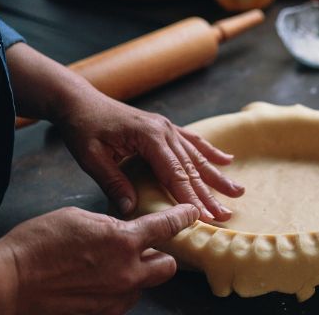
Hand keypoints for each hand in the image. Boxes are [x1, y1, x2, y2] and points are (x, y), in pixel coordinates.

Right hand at [0, 204, 198, 314]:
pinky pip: (122, 301)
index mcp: (123, 240)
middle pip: (167, 266)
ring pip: (144, 285)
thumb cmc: (38, 244)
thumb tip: (122, 229)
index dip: (183, 217)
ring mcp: (116, 297)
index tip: (192, 214)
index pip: (167, 227)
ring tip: (109, 266)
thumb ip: (110, 225)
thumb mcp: (80, 218)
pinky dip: (117, 291)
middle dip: (160, 256)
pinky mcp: (103, 314)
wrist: (9, 282)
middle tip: (144, 248)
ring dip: (136, 274)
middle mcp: (127, 271)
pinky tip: (96, 282)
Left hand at [55, 90, 243, 221]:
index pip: (175, 174)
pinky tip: (226, 160)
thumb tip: (131, 209)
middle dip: (210, 193)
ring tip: (238, 191)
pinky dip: (210, 151)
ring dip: (217, 176)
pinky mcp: (165, 127)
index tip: (205, 216)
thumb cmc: (83, 128)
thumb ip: (113, 182)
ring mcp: (167, 127)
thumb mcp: (91, 158)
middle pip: (191, 168)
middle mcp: (164, 131)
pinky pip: (192, 141)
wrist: (80, 100)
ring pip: (197, 156)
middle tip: (225, 215)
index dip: (190, 197)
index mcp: (149, 137)